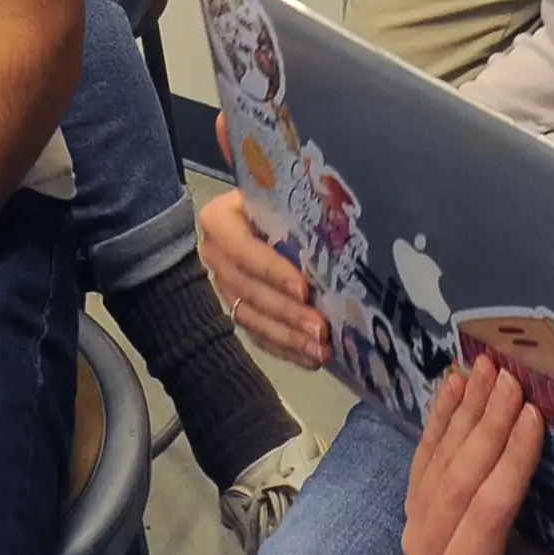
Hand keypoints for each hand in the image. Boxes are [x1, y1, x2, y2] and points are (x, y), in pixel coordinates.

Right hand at [195, 187, 326, 367]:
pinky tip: (310, 358)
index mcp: (220, 220)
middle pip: (248, 288)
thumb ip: (300, 211)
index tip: (303, 289)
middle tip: (320, 329)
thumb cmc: (284, 200)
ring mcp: (224, 286)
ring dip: (288, 337)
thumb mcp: (286, 196)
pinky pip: (257, 335)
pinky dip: (284, 348)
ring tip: (321, 351)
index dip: (271, 271)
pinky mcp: (236, 309)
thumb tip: (338, 223)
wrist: (268, 214)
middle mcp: (215, 255)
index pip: (242, 248)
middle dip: (287, 312)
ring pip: (251, 317)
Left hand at [403, 361, 553, 554]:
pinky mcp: (420, 511)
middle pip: (455, 483)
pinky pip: (426, 456)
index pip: (486, 515)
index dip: (508, 463)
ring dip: (463, 411)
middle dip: (485, 426)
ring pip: (438, 463)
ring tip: (488, 367)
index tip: (534, 415)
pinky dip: (441, 418)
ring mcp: (417, 535)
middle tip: (512, 379)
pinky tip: (453, 382)